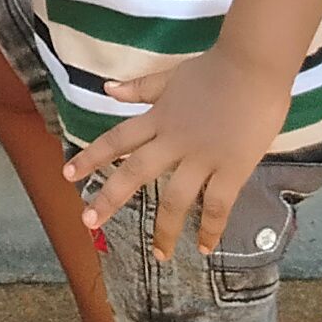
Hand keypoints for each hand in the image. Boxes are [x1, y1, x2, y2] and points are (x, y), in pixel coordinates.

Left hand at [63, 46, 290, 248]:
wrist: (254, 66)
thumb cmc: (216, 68)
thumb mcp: (172, 75)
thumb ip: (141, 88)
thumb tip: (107, 89)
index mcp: (158, 117)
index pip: (116, 140)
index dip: (91, 158)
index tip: (67, 176)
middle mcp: (173, 140)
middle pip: (135, 173)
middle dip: (110, 198)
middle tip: (88, 222)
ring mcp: (202, 157)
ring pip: (176, 199)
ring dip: (165, 230)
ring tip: (159, 255)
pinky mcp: (232, 168)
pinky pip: (218, 205)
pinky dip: (211, 228)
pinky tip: (205, 248)